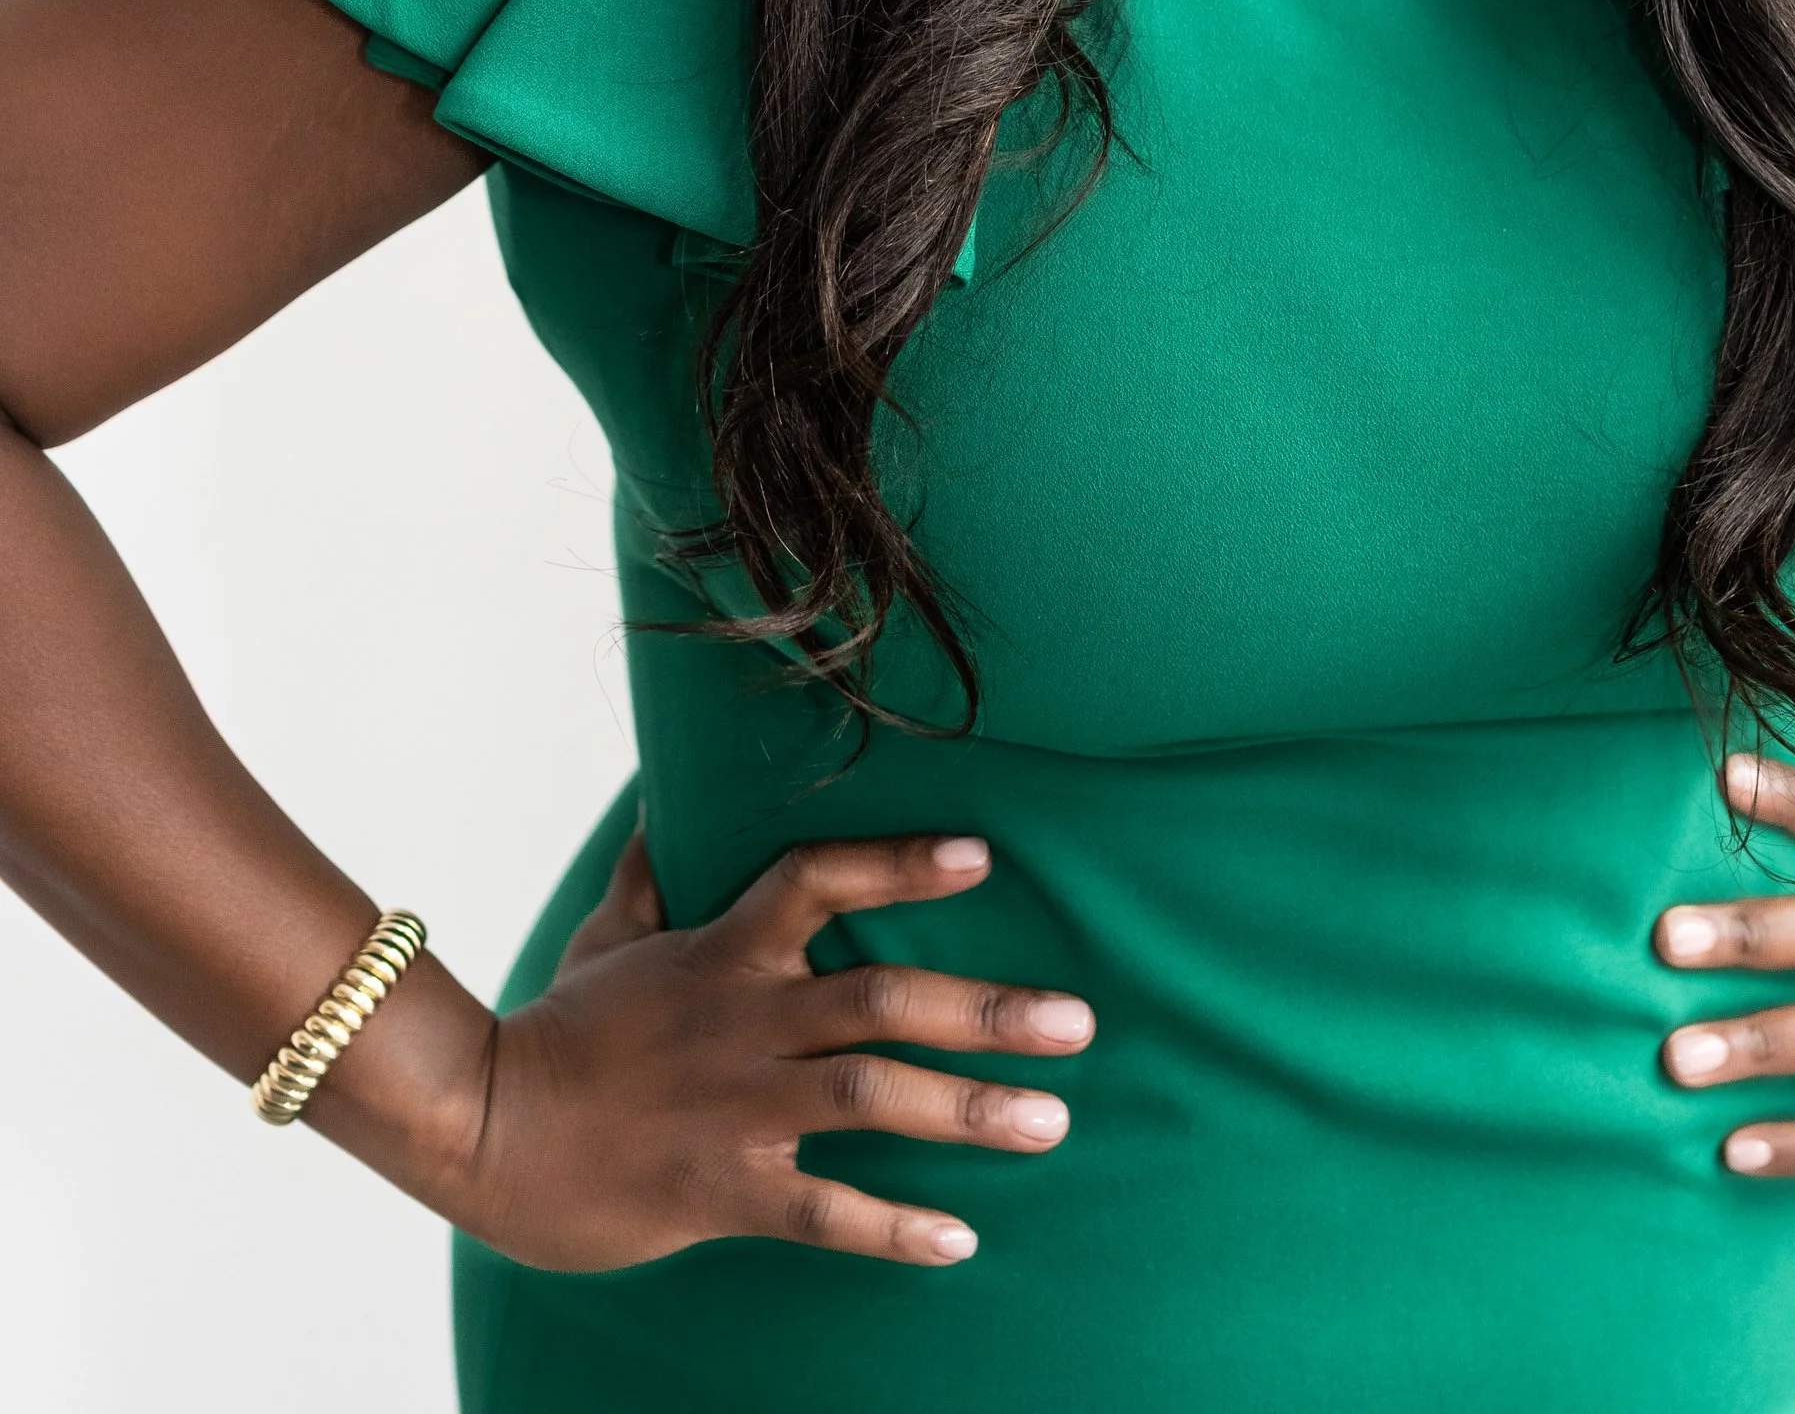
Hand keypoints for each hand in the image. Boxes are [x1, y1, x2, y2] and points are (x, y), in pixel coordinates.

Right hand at [434, 826, 1092, 1270]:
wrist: (479, 1130)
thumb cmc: (558, 1028)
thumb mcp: (611, 932)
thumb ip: (658, 869)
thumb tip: (669, 793)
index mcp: (723, 949)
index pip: (820, 881)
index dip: (900, 863)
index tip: (983, 855)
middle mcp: (744, 1021)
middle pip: (881, 998)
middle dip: (986, 1009)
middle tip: (1077, 1021)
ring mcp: (737, 1106)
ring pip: (871, 1098)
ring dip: (967, 1109)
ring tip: (1051, 1120)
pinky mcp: (721, 1189)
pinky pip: (823, 1211)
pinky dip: (894, 1227)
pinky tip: (960, 1239)